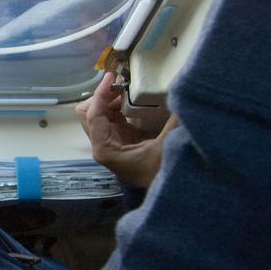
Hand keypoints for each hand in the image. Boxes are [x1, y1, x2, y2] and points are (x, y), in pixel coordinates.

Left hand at [76, 73, 178, 188]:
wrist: (167, 193)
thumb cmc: (162, 174)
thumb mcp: (168, 146)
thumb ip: (174, 121)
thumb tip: (183, 95)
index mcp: (105, 149)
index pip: (94, 115)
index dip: (101, 93)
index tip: (112, 76)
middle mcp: (102, 145)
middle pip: (88, 113)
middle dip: (102, 96)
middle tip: (122, 84)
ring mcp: (110, 142)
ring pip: (98, 113)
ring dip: (109, 99)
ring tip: (126, 88)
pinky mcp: (120, 139)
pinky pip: (110, 116)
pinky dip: (116, 105)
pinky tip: (130, 98)